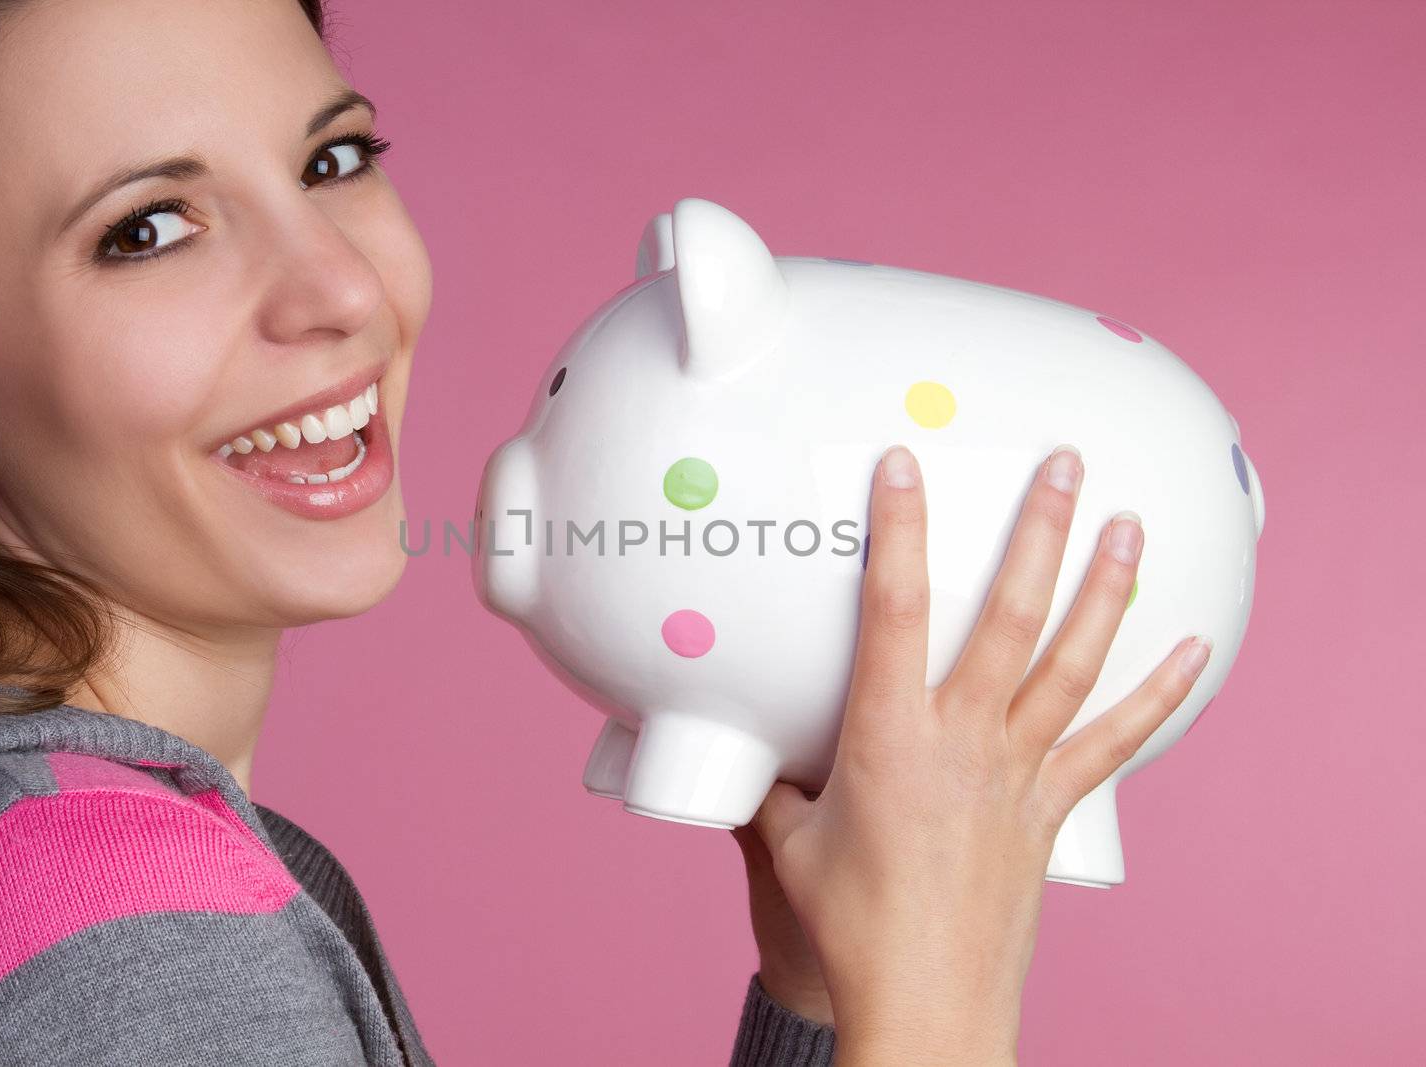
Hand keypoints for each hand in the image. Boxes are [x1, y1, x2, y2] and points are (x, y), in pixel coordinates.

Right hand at [746, 444, 1211, 1064]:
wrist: (927, 1001)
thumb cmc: (850, 927)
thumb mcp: (786, 844)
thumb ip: (771, 784)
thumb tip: (740, 751)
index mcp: (888, 736)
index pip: (893, 610)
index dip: (899, 529)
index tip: (903, 464)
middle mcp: (963, 740)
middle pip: (1010, 616)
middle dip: (1039, 530)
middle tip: (1064, 465)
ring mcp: (1017, 772)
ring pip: (1071, 663)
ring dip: (1104, 590)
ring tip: (1130, 527)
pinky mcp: (1051, 808)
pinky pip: (1113, 742)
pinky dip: (1157, 696)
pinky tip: (1191, 652)